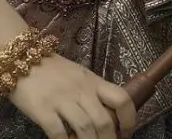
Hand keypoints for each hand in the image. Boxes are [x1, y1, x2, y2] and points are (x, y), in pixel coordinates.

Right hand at [9, 52, 135, 138]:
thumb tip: (109, 117)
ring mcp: (62, 100)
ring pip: (85, 129)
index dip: (129, 119)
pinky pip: (58, 133)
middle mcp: (81, 90)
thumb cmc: (54, 70)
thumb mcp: (80, 76)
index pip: (121, 98)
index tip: (126, 133)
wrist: (24, 58)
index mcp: (94, 81)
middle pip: (104, 121)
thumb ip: (93, 92)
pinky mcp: (43, 109)